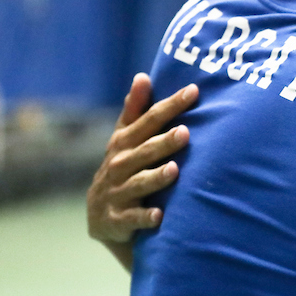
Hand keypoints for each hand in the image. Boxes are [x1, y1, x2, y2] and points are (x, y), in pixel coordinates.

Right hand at [87, 74, 197, 244]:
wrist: (101, 215)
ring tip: (174, 170)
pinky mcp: (118, 220)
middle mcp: (119, 165)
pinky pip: (132, 219)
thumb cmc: (122, 168)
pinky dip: (145, 217)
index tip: (194, 91)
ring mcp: (118, 193)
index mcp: (124, 142)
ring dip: (156, 177)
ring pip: (139, 184)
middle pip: (145, 151)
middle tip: (185, 133)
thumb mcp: (124, 139)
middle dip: (164, 142)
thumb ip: (135, 110)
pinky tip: (159, 215)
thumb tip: (142, 76)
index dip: (171, 105)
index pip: (150, 120)